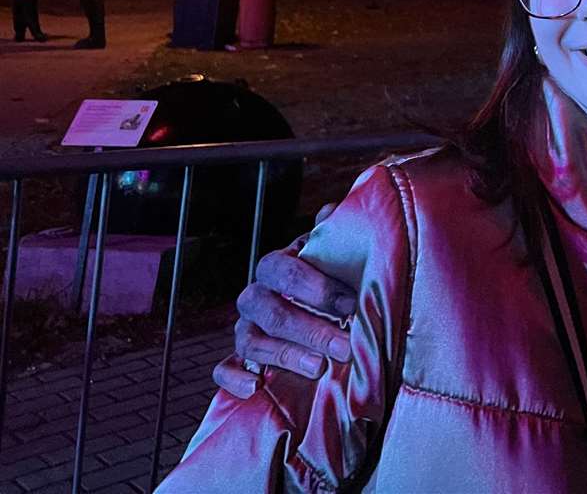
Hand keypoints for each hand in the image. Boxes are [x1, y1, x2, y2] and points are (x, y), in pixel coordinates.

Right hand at [211, 203, 356, 398]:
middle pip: (271, 312)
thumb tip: (333, 211)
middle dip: (311, 330)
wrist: (313, 306)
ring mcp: (244, 327)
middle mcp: (255, 296)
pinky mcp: (238, 358)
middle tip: (345, 346)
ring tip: (319, 368)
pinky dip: (234, 378)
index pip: (285, 271)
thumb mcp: (332, 255)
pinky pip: (222, 369)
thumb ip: (333, 235)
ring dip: (284, 355)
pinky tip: (256, 388)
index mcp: (276, 266)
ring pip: (249, 340)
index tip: (353, 305)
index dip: (318, 288)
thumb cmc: (327, 276)